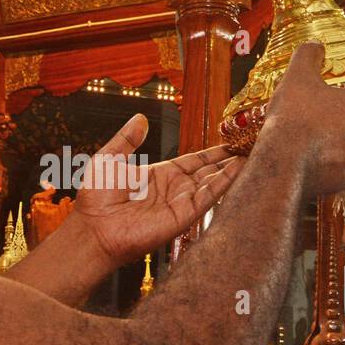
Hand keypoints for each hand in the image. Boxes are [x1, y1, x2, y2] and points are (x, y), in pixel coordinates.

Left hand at [71, 113, 244, 267]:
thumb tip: (140, 118)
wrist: (93, 227)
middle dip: (229, 161)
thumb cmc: (96, 199)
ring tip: (252, 155)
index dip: (213, 153)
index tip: (231, 143)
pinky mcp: (182, 217)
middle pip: (209, 172)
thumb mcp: (111, 158)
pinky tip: (238, 170)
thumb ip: (128, 138)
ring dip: (232, 170)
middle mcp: (174, 190)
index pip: (194, 162)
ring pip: (213, 184)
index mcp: (160, 175)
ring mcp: (180, 203)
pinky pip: (207, 198)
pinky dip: (224, 184)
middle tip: (251, 147)